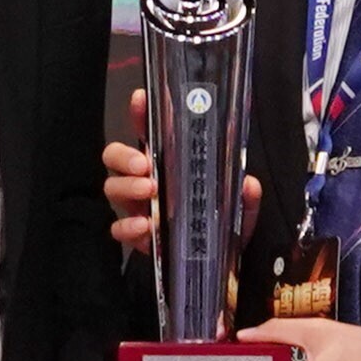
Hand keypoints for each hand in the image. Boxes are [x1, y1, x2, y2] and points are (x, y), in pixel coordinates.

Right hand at [104, 90, 256, 256]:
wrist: (216, 262)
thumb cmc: (221, 223)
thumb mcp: (239, 207)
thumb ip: (245, 196)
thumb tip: (248, 184)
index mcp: (168, 162)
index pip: (149, 130)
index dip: (140, 112)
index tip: (140, 99)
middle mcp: (146, 179)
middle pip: (115, 156)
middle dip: (125, 156)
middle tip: (145, 165)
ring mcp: (137, 207)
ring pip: (112, 187)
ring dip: (127, 187)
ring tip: (149, 193)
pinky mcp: (136, 235)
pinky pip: (118, 228)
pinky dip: (128, 227)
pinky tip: (145, 227)